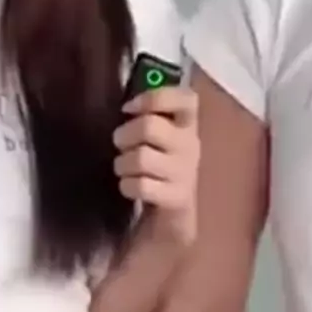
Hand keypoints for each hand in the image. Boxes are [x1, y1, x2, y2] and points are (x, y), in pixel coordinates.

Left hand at [113, 86, 199, 244]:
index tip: (129, 108)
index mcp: (188, 124)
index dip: (153, 97)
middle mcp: (190, 145)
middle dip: (124, 135)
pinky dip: (127, 186)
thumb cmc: (159, 166)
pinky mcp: (177, 197)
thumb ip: (148, 116)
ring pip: (141, 157)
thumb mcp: (159, 138)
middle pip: (149, 126)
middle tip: (120, 144)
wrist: (173, 214)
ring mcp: (185, 172)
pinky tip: (130, 188)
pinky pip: (141, 185)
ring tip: (125, 169)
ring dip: (123, 164)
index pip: (185, 98)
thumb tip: (126, 105)